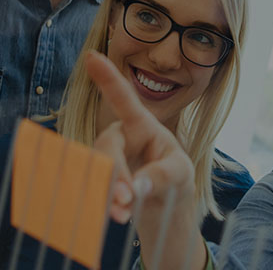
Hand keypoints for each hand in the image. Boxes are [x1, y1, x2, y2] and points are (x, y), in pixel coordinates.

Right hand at [87, 51, 193, 221]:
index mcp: (142, 125)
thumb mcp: (180, 173)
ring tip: (124, 213)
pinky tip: (117, 217)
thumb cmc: (176, 178)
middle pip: (107, 145)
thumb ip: (161, 176)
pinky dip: (104, 203)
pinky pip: (93, 186)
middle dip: (115, 171)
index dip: (107, 78)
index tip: (92, 56)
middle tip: (127, 199)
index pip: (124, 98)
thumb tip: (134, 189)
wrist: (165, 205)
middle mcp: (120, 137)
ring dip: (109, 191)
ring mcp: (107, 158)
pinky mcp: (99, 179)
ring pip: (97, 167)